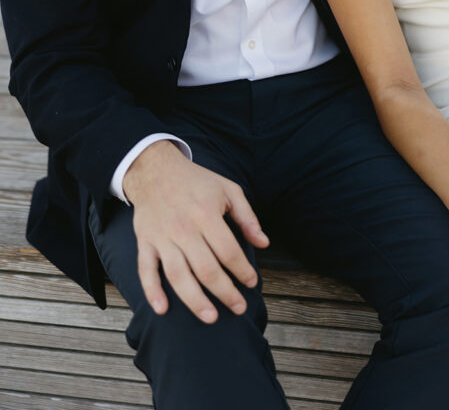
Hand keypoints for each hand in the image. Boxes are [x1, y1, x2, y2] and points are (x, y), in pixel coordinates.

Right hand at [123, 140, 269, 322]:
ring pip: (178, 275)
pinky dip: (152, 291)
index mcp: (206, 214)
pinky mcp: (145, 242)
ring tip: (211, 318)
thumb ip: (247, 217)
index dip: (242, 270)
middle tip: (239, 308)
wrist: (156, 170)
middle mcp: (183, 228)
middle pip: (206, 269)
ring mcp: (162, 237)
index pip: (228, 251)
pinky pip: (146, 270)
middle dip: (225, 292)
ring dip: (194, 300)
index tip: (252, 282)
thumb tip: (264, 243)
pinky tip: (163, 309)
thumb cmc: (197, 182)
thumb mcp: (228, 189)